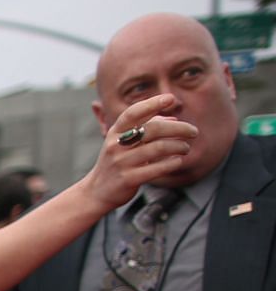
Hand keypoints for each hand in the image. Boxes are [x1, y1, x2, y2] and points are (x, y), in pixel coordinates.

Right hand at [82, 94, 197, 210]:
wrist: (96, 192)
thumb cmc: (116, 162)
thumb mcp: (125, 142)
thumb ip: (147, 128)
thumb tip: (173, 119)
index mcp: (115, 132)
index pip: (134, 113)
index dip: (152, 103)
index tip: (170, 99)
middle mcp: (116, 145)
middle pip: (153, 129)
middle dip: (179, 128)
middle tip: (194, 132)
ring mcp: (121, 163)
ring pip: (158, 148)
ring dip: (179, 146)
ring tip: (186, 148)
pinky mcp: (128, 179)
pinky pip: (156, 168)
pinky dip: (172, 163)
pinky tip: (178, 160)